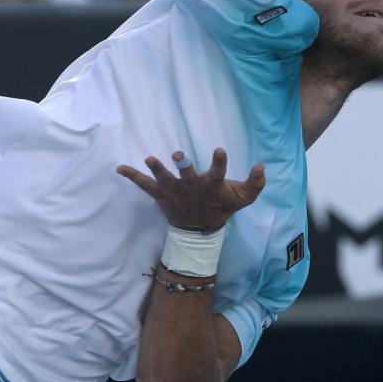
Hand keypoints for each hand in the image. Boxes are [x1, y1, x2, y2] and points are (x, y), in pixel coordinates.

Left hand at [117, 148, 265, 232]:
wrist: (199, 231)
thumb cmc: (221, 207)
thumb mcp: (243, 199)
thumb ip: (255, 183)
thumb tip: (262, 165)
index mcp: (211, 187)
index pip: (217, 174)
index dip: (219, 163)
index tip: (220, 150)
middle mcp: (192, 189)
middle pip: (187, 177)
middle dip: (183, 166)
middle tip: (177, 154)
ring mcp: (175, 193)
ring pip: (165, 180)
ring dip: (157, 170)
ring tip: (149, 158)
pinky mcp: (161, 196)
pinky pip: (145, 187)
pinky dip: (133, 177)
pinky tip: (120, 168)